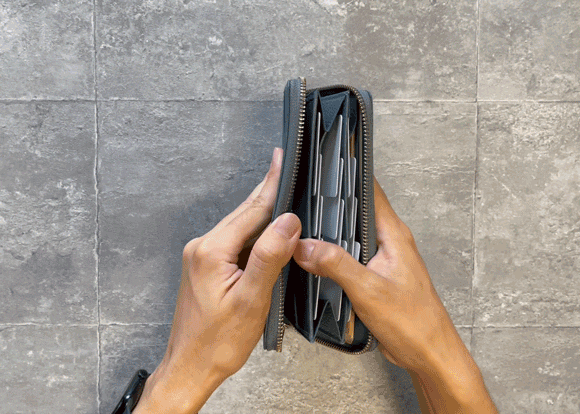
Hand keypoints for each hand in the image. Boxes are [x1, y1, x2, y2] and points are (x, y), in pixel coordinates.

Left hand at [134, 147, 300, 413]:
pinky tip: (266, 234)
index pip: (251, 210)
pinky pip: (234, 241)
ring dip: (262, 214)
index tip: (281, 161)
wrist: (191, 366)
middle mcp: (202, 248)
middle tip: (284, 168)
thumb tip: (287, 222)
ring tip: (282, 198)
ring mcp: (201, 257)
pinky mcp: (205, 266)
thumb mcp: (251, 300)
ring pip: (239, 227)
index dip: (271, 185)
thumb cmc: (217, 342)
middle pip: (244, 214)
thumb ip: (269, 257)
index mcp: (211, 251)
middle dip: (268, 193)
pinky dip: (253, 234)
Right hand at [293, 177, 496, 412]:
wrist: (429, 353)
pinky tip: (319, 257)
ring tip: (305, 224)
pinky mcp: (377, 275)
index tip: (328, 161)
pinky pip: (353, 254)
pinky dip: (335, 252)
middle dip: (331, 201)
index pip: (370, 190)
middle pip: (357, 209)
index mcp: (394, 235)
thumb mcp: (369, 290)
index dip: (349, 173)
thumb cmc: (414, 322)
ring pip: (353, 233)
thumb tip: (306, 245)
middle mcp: (390, 242)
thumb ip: (336, 264)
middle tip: (304, 193)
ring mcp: (384, 258)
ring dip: (332, 229)